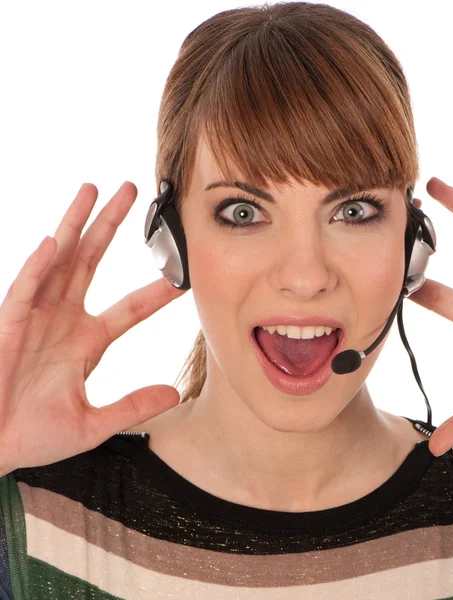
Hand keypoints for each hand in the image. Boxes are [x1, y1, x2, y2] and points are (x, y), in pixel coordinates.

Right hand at [0, 182, 185, 474]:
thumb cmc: (33, 435)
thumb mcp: (93, 423)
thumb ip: (133, 406)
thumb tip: (173, 395)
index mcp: (88, 341)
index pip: (131, 308)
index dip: (156, 291)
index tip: (183, 275)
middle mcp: (65, 320)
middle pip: (92, 261)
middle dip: (110, 226)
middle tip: (131, 191)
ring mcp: (37, 317)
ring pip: (59, 261)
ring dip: (75, 225)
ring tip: (93, 191)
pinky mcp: (9, 325)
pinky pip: (25, 291)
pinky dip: (38, 267)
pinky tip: (56, 243)